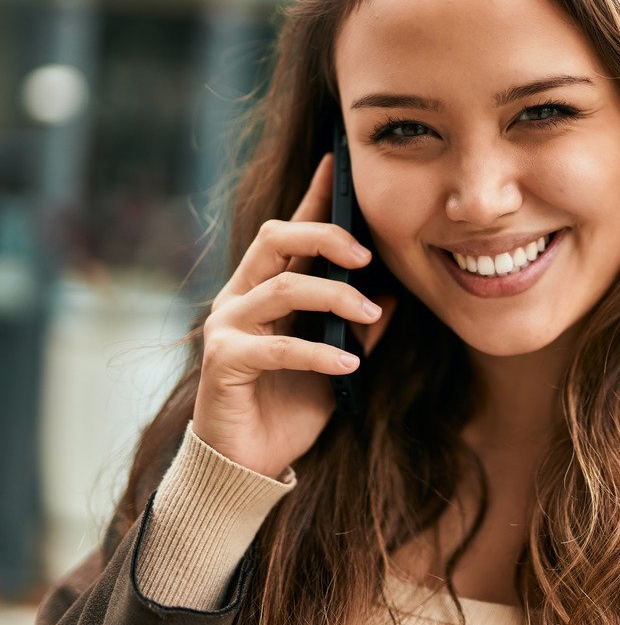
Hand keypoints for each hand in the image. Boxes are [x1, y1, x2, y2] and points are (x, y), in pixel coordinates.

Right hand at [193, 154, 394, 478]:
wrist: (248, 463)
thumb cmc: (290, 406)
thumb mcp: (338, 362)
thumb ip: (358, 328)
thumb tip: (392, 293)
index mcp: (267, 289)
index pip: (291, 231)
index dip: (314, 196)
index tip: (338, 162)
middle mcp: (241, 297)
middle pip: (276, 238)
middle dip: (326, 237)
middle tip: (366, 256)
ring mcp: (227, 326)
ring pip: (283, 287)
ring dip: (335, 297)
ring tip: (370, 315)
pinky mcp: (222, 361)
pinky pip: (276, 346)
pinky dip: (319, 353)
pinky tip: (349, 367)